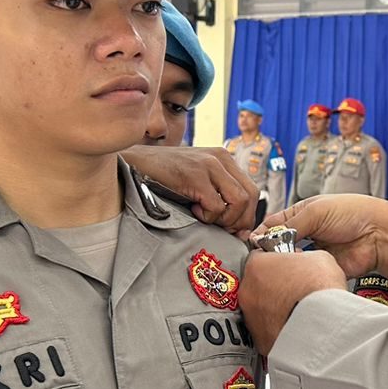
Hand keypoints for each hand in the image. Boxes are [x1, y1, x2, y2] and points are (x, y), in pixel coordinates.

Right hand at [123, 145, 259, 230]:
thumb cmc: (165, 176)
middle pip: (250, 196)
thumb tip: (240, 228)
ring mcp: (209, 165)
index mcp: (224, 158)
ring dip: (224, 218)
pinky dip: (208, 216)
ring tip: (204, 216)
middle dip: (240, 220)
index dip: (247, 215)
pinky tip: (193, 210)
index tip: (234, 229)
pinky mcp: (195, 176)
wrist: (135, 163)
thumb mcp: (198, 178)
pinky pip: (217, 206)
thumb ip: (219, 192)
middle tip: (222, 228)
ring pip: (239, 201)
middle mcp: (220, 158)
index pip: (252, 190)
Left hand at [239, 250, 347, 353]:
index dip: (279, 259)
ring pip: (261, 308)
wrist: (322, 325)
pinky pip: (268, 329)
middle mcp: (248, 292)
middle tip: (295, 286)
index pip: (262, 256)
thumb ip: (304, 258)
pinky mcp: (260, 339)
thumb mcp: (319, 257)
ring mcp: (251, 318)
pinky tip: (296, 324)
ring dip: (275, 306)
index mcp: (258, 266)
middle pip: (259, 283)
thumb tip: (307, 263)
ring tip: (298, 307)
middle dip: (275, 284)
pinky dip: (278, 327)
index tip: (289, 264)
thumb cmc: (319, 291)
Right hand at [255, 195, 387, 281]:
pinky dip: (298, 273)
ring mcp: (313, 252)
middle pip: (278, 244)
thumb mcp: (316, 212)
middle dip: (271, 249)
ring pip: (289, 261)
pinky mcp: (320, 269)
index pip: (274, 224)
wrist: (378, 234)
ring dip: (284, 262)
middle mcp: (306, 233)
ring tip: (281, 261)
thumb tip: (266, 236)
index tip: (252, 242)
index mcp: (302, 214)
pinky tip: (294, 271)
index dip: (262, 233)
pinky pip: (303, 274)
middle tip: (266, 254)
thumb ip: (289, 225)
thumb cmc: (354, 213)